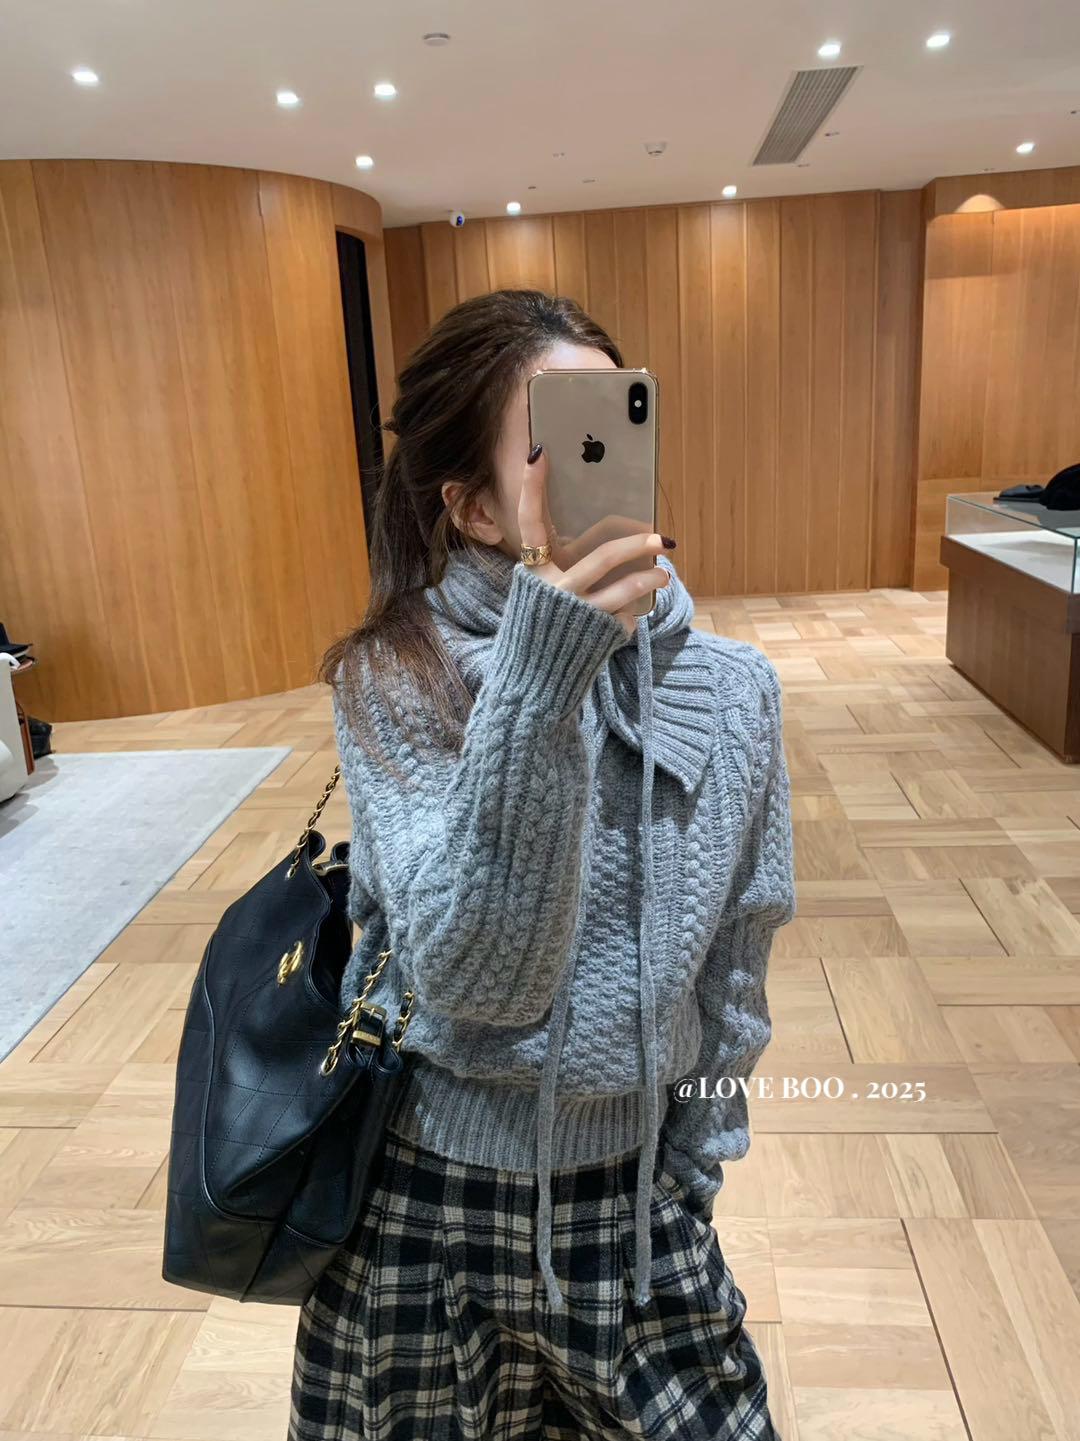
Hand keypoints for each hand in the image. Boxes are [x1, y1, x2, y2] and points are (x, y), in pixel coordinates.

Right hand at [519, 446, 669, 636]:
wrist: (533, 682)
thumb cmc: (541, 628)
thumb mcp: (541, 594)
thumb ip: (563, 568)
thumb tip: (611, 543)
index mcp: (532, 572)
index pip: (529, 521)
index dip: (531, 486)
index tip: (539, 451)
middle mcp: (553, 590)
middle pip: (603, 556)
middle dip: (638, 544)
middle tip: (661, 538)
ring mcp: (576, 614)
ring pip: (624, 589)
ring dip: (650, 580)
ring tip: (664, 573)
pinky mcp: (596, 637)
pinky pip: (625, 618)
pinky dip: (630, 616)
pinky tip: (627, 618)